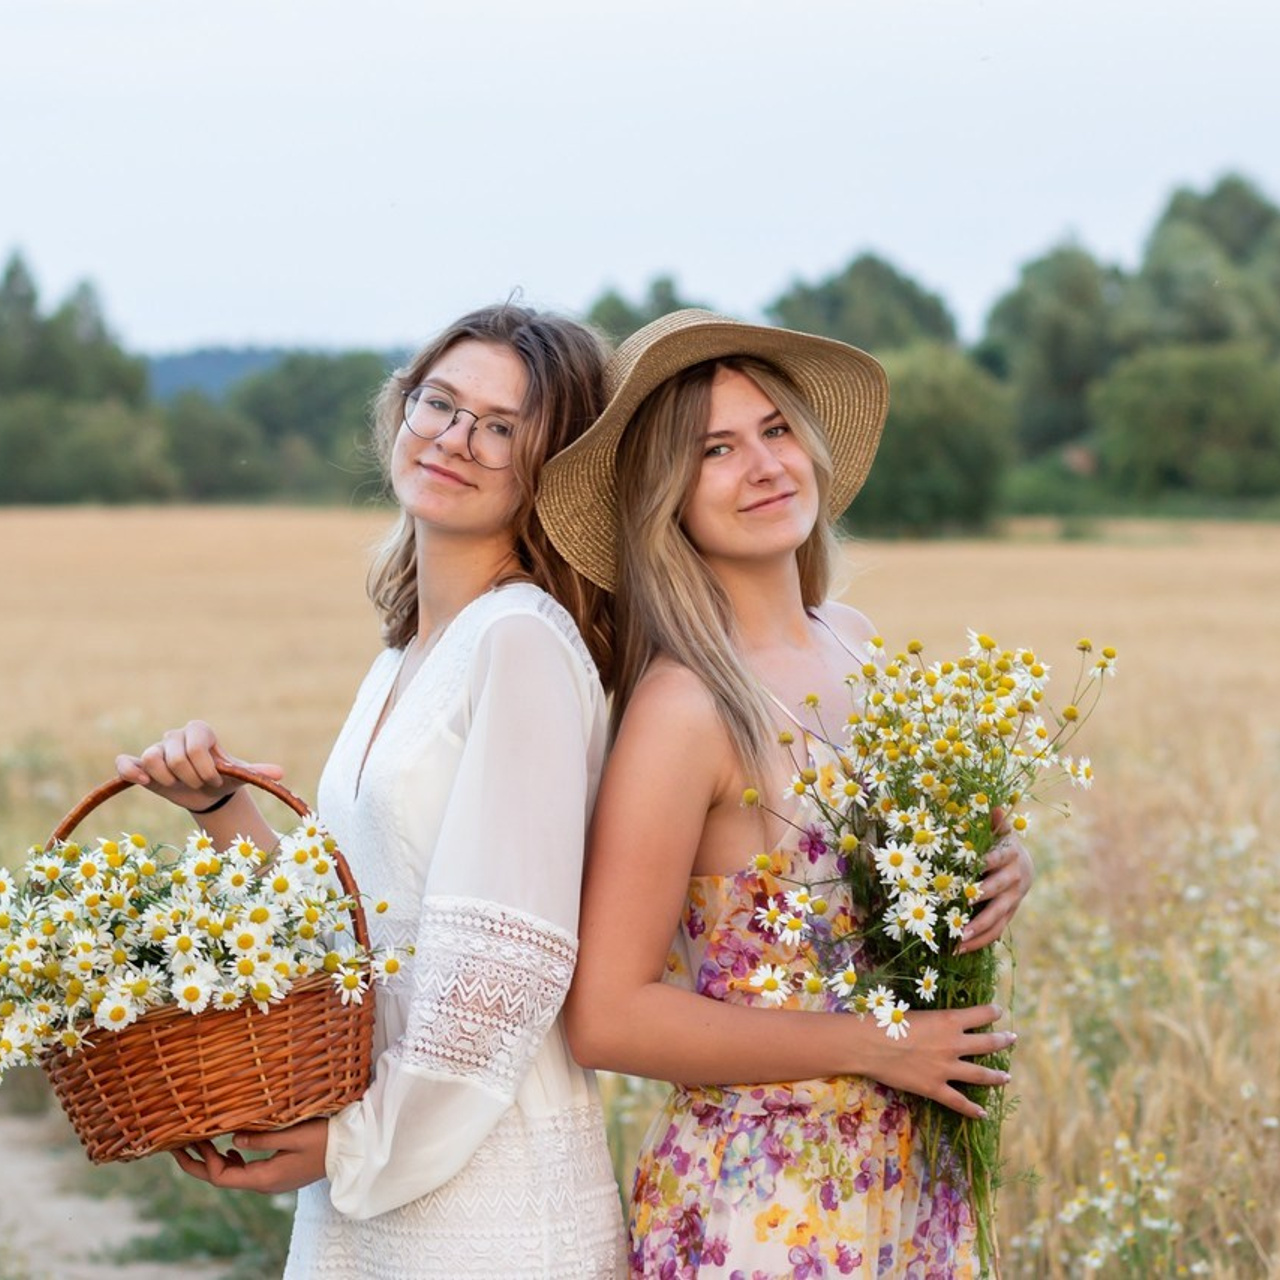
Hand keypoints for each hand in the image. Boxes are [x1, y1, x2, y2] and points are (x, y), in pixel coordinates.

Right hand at [115, 720, 282, 812]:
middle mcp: (176, 735)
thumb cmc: (223, 780)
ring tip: (179, 785)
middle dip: (190, 778)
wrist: (205, 794)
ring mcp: (156, 749)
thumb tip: (281, 773)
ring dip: (167, 779)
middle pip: (175, 757)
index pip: (195, 747)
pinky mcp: (138, 765)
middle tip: (198, 784)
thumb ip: (257, 773)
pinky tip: (140, 781)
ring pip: (151, 758)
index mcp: (200, 731)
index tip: (214, 779)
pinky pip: (126, 763)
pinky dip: (129, 771)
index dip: (205, 769)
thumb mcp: (240, 776)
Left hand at [171, 1118, 327, 1193]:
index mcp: (265, 1178)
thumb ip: (261, 1138)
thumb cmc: (325, 1139)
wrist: (351, 1150)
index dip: (202, 1162)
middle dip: (199, 1163)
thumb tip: (232, 1139)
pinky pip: (247, 1170)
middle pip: (223, 1179)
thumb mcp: (293, 1135)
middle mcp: (265, 1183)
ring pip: (234, 1174)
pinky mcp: (279, 1171)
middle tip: (179, 1146)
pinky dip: (233, 1159)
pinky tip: (231, 1147)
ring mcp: (272, 1179)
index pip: (222, 1177)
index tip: (189, 1142)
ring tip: (200, 1142)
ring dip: (215, 1160)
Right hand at [861, 1003, 1014, 1118]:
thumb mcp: (914, 1013)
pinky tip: (983, 1113)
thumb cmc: (886, 1022)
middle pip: (987, 1043)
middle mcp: (954, 1044)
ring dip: (996, 1076)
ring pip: (981, 1074)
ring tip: (1007, 1077)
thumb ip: (932, 1020)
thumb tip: (936, 1024)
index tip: (999, 1011)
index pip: (980, 1014)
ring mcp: (947, 1068)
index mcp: (949, 1020)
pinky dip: (972, 1109)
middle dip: (1002, 1041)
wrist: (870, 1044)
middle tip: (1012, 1039)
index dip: (992, 1012)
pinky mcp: (936, 1088)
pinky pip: (959, 1102)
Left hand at [956, 807, 1033, 954]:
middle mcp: (1015, 879)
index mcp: (1011, 855)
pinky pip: (996, 931)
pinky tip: (960, 950)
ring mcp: (1013, 900)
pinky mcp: (1009, 914)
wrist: (1023, 865)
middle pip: (997, 892)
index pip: (999, 858)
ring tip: (957, 941)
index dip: (989, 862)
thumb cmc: (1001, 844)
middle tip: (961, 906)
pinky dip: (979, 941)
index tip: (974, 865)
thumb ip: (996, 824)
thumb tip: (994, 807)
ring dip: (978, 930)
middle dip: (979, 901)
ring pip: (998, 918)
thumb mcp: (999, 832)